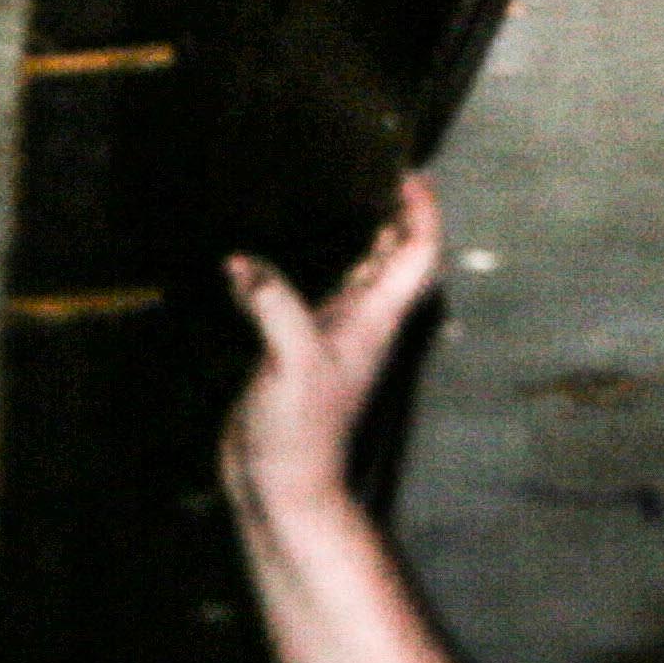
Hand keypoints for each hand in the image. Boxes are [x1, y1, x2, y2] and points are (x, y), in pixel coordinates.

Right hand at [220, 175, 449, 549]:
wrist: (282, 489)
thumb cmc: (300, 434)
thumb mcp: (291, 361)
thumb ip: (273, 305)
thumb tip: (241, 263)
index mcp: (373, 321)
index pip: (417, 256)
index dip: (422, 214)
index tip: (409, 175)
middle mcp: (360, 324)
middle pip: (395, 260)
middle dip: (396, 216)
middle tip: (378, 173)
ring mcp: (332, 339)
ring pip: (360, 278)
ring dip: (361, 240)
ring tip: (344, 198)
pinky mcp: (298, 352)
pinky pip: (316, 298)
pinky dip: (310, 271)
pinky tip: (275, 257)